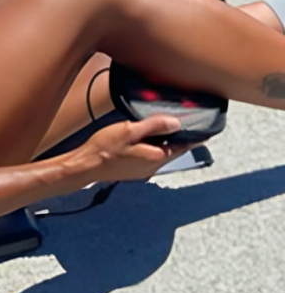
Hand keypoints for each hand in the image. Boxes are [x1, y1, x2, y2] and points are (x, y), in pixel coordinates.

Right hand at [72, 115, 190, 182]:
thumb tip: (176, 123)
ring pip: (161, 153)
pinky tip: (145, 138)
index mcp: (155, 157)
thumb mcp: (129, 130)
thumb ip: (153, 126)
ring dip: (165, 142)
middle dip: (179, 138)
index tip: (205, 133)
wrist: (86, 165)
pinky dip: (153, 146)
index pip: (182, 147)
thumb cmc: (106, 148)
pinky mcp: (133, 169)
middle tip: (185, 125)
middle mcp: (152, 166)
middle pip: (172, 151)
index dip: (193, 139)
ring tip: (166, 127)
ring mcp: (142, 169)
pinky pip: (150, 155)